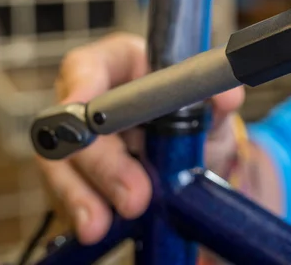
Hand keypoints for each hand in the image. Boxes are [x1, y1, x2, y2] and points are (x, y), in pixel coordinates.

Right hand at [36, 32, 244, 244]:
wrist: (193, 149)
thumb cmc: (191, 112)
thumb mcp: (209, 105)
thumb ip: (216, 99)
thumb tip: (228, 97)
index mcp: (119, 65)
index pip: (88, 66)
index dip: (83, 87)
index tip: (89, 114)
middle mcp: (90, 99)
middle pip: (76, 125)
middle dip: (103, 165)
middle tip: (133, 195)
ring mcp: (78, 138)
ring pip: (62, 164)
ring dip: (83, 195)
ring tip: (100, 223)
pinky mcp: (76, 174)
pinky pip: (68, 193)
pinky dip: (83, 210)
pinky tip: (98, 225)